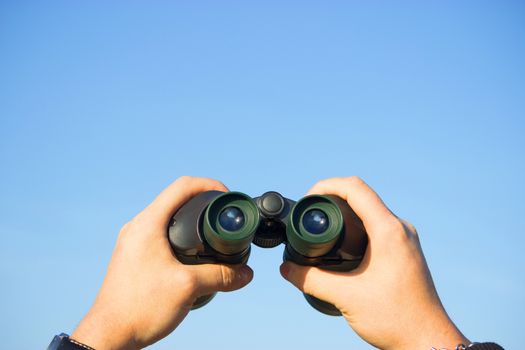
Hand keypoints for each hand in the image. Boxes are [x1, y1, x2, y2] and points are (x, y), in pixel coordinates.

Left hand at [72, 176, 253, 349]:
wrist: (109, 334)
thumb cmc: (141, 307)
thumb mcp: (188, 287)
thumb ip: (221, 276)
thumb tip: (246, 273)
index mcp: (148, 223)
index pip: (182, 186)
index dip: (209, 185)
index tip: (227, 196)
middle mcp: (138, 226)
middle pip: (177, 201)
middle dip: (203, 204)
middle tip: (223, 217)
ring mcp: (134, 241)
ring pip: (168, 219)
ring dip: (191, 222)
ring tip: (212, 237)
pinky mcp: (134, 256)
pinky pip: (161, 235)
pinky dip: (181, 237)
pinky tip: (193, 256)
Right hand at [280, 177, 468, 349]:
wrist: (427, 339)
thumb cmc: (396, 319)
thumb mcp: (346, 297)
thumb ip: (311, 280)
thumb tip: (286, 269)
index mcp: (389, 231)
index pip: (355, 188)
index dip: (327, 186)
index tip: (308, 198)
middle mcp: (399, 228)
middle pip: (360, 197)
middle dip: (331, 200)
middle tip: (309, 216)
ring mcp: (403, 239)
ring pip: (368, 212)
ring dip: (343, 215)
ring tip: (321, 231)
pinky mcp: (403, 250)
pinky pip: (375, 226)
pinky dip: (354, 228)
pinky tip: (340, 246)